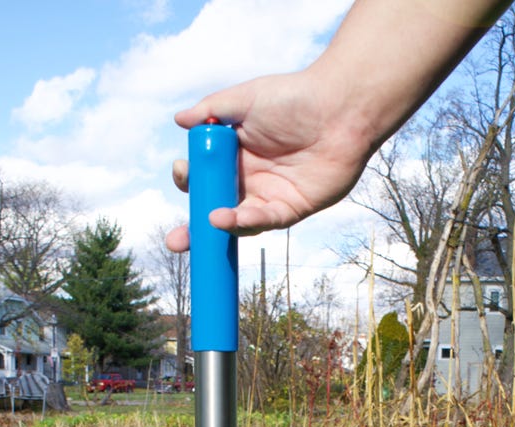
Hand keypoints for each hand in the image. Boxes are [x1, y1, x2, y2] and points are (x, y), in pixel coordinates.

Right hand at [163, 71, 375, 252]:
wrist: (339, 108)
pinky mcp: (291, 209)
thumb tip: (179, 119)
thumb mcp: (246, 99)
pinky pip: (265, 220)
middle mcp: (249, 179)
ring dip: (218, 230)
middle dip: (194, 229)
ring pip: (238, 222)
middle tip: (175, 241)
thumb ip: (212, 109)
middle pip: (215, 208)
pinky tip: (224, 218)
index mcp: (234, 155)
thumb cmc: (295, 97)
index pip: (204, 175)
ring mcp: (269, 196)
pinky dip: (244, 222)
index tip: (181, 171)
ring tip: (204, 224)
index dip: (190, 179)